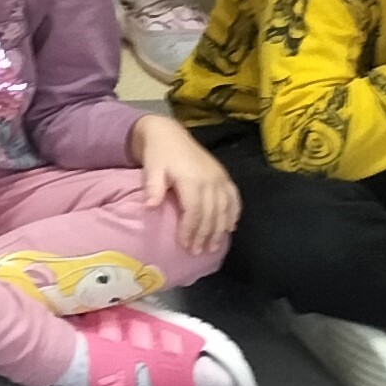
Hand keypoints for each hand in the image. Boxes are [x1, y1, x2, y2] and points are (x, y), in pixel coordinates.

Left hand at [132, 112, 239, 245]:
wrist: (168, 133)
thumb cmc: (158, 154)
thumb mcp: (151, 168)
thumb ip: (152, 187)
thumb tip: (150, 207)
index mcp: (192, 179)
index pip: (195, 211)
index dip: (191, 230)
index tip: (185, 245)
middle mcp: (211, 180)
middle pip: (211, 214)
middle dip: (205, 235)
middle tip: (198, 252)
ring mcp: (220, 178)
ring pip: (225, 209)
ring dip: (220, 230)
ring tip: (213, 247)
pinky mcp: (224, 176)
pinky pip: (234, 198)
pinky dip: (234, 214)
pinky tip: (230, 228)